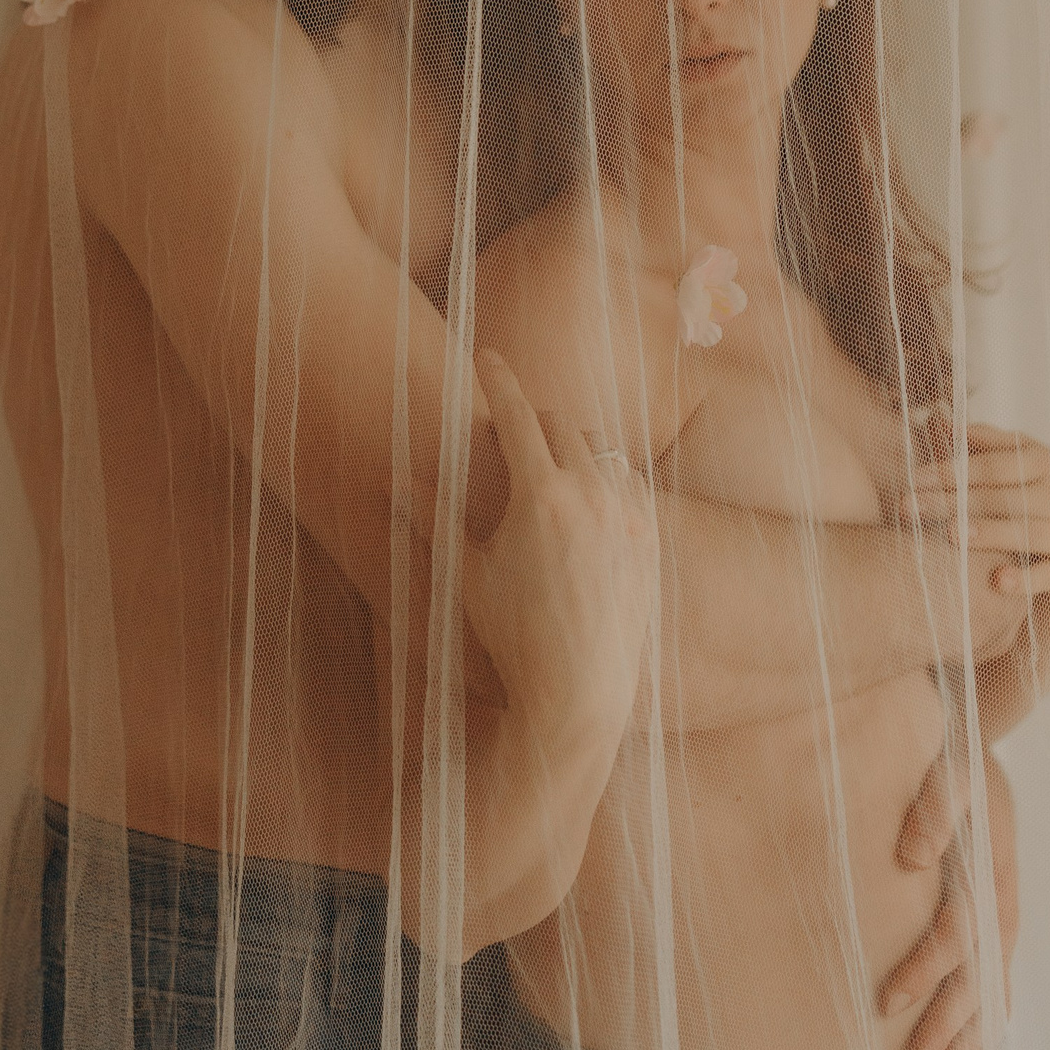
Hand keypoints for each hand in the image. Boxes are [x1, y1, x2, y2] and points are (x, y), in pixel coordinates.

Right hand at [464, 352, 656, 753]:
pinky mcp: (651, 539)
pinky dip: (605, 480)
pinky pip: (629, 483)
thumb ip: (435, 519)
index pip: (516, 415)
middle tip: (511, 437)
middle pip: (562, 424)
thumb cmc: (515, 637)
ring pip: (600, 450)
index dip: (498, 380)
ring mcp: (629, 515)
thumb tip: (397, 478)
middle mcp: (591, 494)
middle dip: (532, 422)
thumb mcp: (467, 576)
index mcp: (541, 496)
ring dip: (572, 449)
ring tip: (549, 477)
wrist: (581, 694)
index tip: (485, 356)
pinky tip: (587, 508)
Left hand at [878, 752, 1017, 1049]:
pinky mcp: (1000, 914)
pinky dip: (992, 1018)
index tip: (886, 1004)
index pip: (957, 933)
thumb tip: (911, 856)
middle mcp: (1002, 900)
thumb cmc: (952, 754)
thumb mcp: (946, 767)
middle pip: (977, 976)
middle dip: (949, 1026)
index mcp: (989, 870)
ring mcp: (1005, 912)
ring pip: (993, 987)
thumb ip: (933, 806)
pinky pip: (1001, 978)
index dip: (924, 971)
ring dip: (972, 1035)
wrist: (978, 736)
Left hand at [902, 426, 1049, 658]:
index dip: (953, 471)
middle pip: (1003, 498)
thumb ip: (989, 443)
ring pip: (1031, 531)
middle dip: (953, 503)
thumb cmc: (1046, 490)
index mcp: (1045, 462)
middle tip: (909, 509)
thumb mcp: (1024, 459)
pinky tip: (997, 581)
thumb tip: (947, 424)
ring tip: (952, 536)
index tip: (914, 479)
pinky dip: (1028, 578)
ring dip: (992, 533)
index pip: (995, 464)